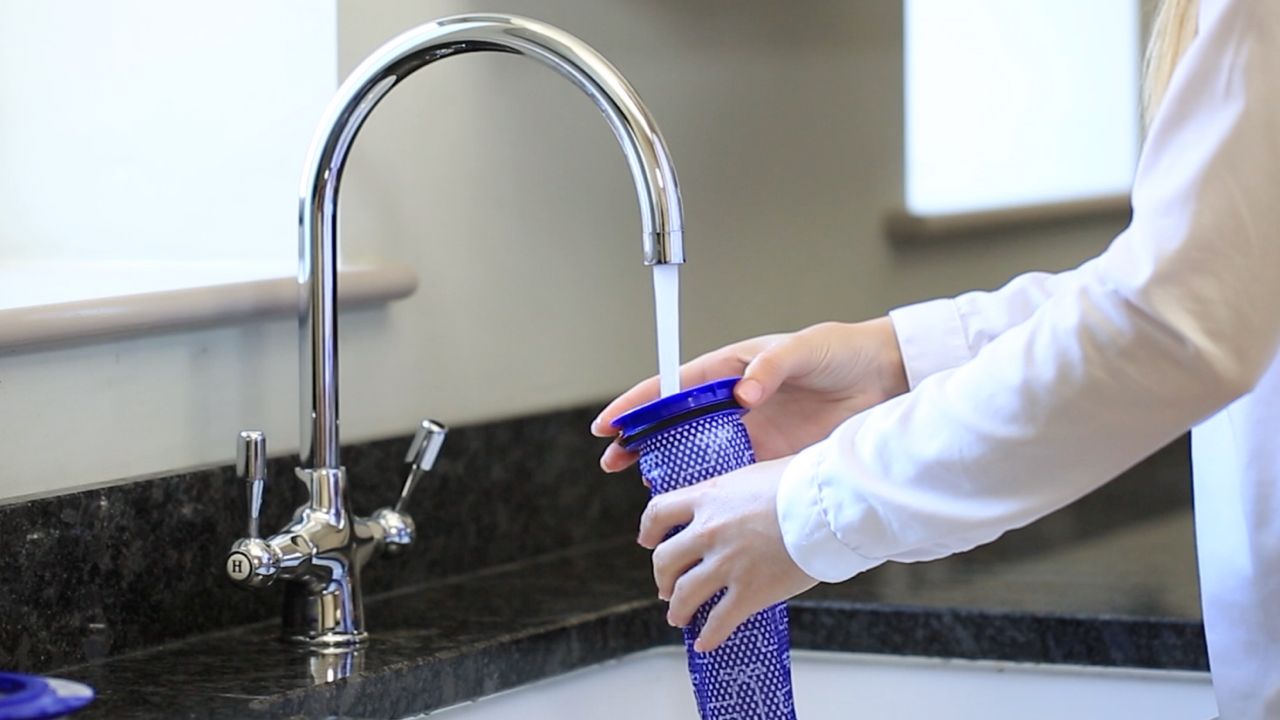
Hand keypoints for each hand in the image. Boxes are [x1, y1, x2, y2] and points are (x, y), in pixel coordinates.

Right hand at [592, 318, 907, 471]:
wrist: (884, 380)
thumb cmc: (841, 353)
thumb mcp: (804, 349)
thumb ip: (770, 367)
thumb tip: (744, 392)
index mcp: (730, 369)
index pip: (672, 386)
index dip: (638, 403)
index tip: (610, 422)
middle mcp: (733, 402)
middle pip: (674, 423)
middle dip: (639, 440)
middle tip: (612, 461)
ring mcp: (750, 433)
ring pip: (697, 453)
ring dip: (669, 470)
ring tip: (646, 490)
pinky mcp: (770, 458)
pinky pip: (732, 477)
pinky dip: (711, 491)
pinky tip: (695, 508)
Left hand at [638, 457, 817, 651]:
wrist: (828, 504)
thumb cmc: (803, 482)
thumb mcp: (755, 474)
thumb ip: (734, 492)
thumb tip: (737, 499)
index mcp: (707, 498)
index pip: (658, 512)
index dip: (648, 530)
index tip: (647, 540)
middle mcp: (708, 531)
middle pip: (665, 560)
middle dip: (662, 577)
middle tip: (666, 586)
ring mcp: (726, 564)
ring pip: (683, 594)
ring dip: (678, 610)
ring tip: (679, 617)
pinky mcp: (749, 592)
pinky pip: (719, 622)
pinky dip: (708, 636)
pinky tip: (705, 643)